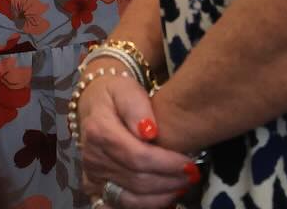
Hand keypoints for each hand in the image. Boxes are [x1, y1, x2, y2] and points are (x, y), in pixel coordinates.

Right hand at [79, 73, 201, 208]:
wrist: (94, 104)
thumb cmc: (115, 94)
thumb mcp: (125, 89)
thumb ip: (136, 107)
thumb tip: (149, 132)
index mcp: (99, 132)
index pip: (137, 157)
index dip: (166, 164)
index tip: (189, 163)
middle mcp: (93, 158)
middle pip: (137, 180)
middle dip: (169, 181)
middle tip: (193, 174)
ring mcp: (93, 176)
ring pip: (131, 199)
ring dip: (162, 196)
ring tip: (183, 185)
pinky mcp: (97, 188)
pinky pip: (124, 205)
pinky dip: (148, 205)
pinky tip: (165, 196)